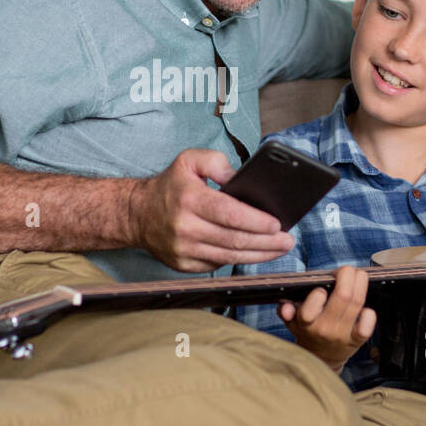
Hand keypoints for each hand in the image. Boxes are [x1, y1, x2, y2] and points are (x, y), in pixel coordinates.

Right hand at [129, 148, 294, 271]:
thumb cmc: (170, 186)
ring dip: (259, 255)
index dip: (256, 221)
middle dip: (266, 242)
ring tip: (279, 249)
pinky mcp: (184, 265)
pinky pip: (218, 264)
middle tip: (287, 240)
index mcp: (189, 199)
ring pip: (230, 257)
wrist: (138, 214)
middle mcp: (185, 227)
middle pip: (234, 239)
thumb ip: (216, 161)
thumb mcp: (189, 160)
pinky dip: (238, 260)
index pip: (229, 213)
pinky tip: (254, 253)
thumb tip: (240, 178)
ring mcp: (184, 250)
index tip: (277, 224)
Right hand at [279, 265, 374, 373]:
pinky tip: (365, 307)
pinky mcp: (356, 341)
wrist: (321, 357)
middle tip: (346, 270)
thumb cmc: (308, 332)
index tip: (321, 287)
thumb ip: (286, 311)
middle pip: (343, 296)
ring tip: (358, 276)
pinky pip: (366, 327)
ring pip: (357, 303)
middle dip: (347, 275)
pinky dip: (369, 314)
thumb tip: (285, 306)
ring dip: (361, 284)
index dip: (319, 291)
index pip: (312, 305)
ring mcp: (342, 334)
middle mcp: (325, 328)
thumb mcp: (292, 322)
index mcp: (306, 322)